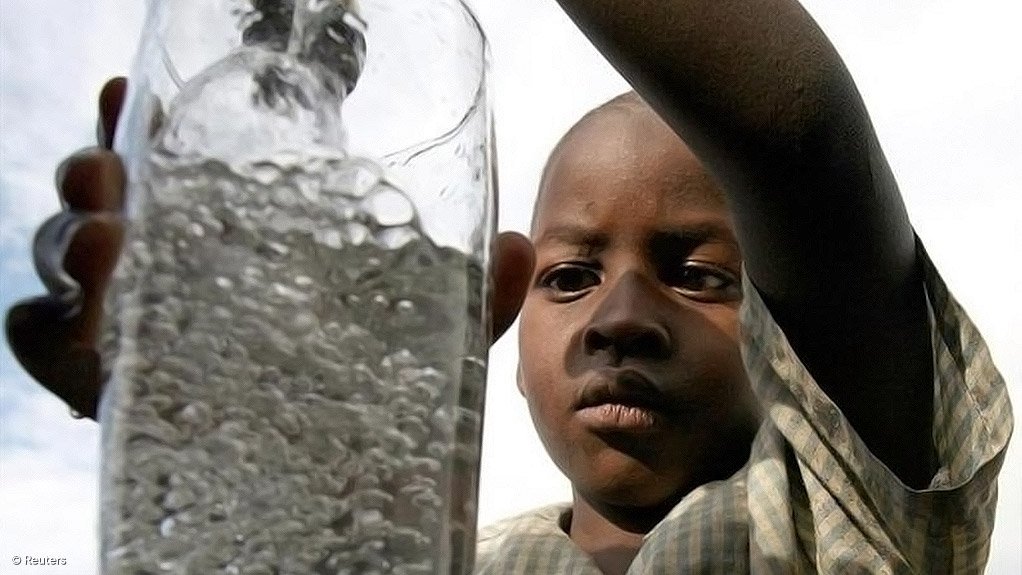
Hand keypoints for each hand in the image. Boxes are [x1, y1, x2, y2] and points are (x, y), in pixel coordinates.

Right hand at [5, 77, 534, 420]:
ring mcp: (134, 332)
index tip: (123, 97)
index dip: (139, 139)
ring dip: (67, 243)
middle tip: (109, 167)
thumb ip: (464, 300)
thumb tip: (520, 245)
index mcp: (230, 256)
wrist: (329, 488)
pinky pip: (51, 352)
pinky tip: (81, 327)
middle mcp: (171, 283)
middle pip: (104, 213)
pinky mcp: (113, 387)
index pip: (171, 183)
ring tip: (104, 233)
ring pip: (66, 273)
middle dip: (92, 180)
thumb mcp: (417, 341)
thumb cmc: (358, 395)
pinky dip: (46, 327)